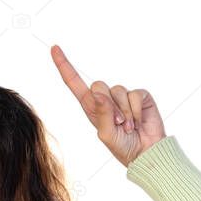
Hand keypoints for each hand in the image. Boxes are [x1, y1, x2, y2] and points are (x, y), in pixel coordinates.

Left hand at [51, 44, 165, 167]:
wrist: (145, 152)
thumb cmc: (122, 146)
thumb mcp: (106, 134)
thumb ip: (101, 114)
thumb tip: (97, 93)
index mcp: (92, 107)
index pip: (74, 83)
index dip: (64, 66)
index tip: (54, 48)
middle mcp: (105, 99)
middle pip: (98, 85)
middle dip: (107, 105)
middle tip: (117, 123)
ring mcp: (122, 96)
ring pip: (117, 90)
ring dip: (124, 112)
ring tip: (128, 127)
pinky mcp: (139, 96)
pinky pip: (134, 94)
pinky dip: (136, 110)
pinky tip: (138, 122)